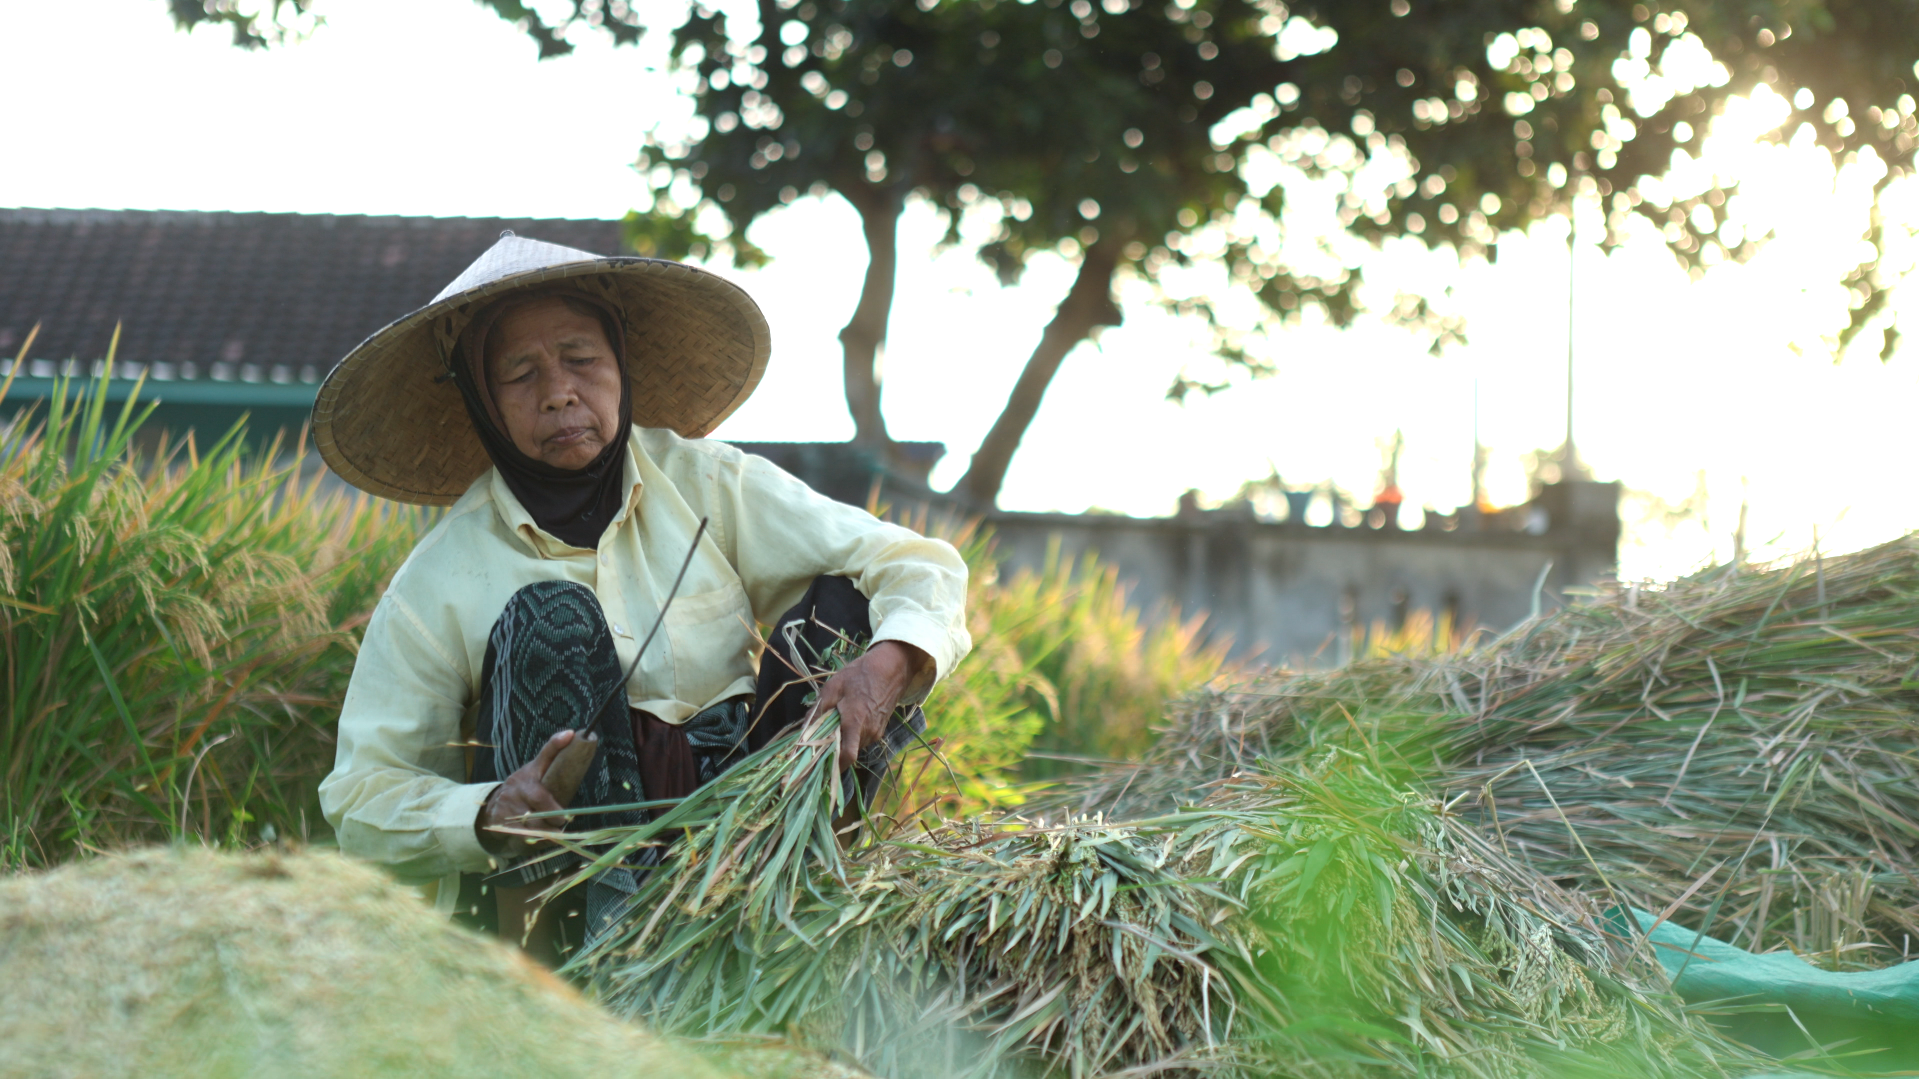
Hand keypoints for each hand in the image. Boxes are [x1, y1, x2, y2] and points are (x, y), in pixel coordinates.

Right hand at [477, 729, 573, 855]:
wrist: (495, 804)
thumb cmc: (524, 783)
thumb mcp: (535, 766)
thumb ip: (552, 750)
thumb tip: (572, 733)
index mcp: (523, 783)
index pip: (539, 797)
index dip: (552, 809)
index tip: (565, 815)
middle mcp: (513, 800)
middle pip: (538, 819)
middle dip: (553, 823)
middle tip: (564, 822)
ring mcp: (508, 818)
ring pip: (534, 832)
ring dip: (548, 833)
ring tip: (557, 829)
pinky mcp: (507, 833)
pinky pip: (528, 842)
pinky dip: (539, 841)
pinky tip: (546, 837)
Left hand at [809, 641, 930, 772]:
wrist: (890, 668)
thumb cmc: (859, 675)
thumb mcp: (833, 688)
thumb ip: (818, 712)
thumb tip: (802, 733)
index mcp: (855, 722)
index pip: (847, 756)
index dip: (833, 766)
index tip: (818, 767)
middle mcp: (868, 732)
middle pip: (847, 752)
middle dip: (832, 750)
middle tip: (818, 738)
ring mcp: (876, 732)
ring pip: (854, 746)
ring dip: (842, 741)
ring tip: (833, 723)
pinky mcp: (880, 730)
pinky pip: (861, 739)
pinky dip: (851, 735)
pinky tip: (847, 718)